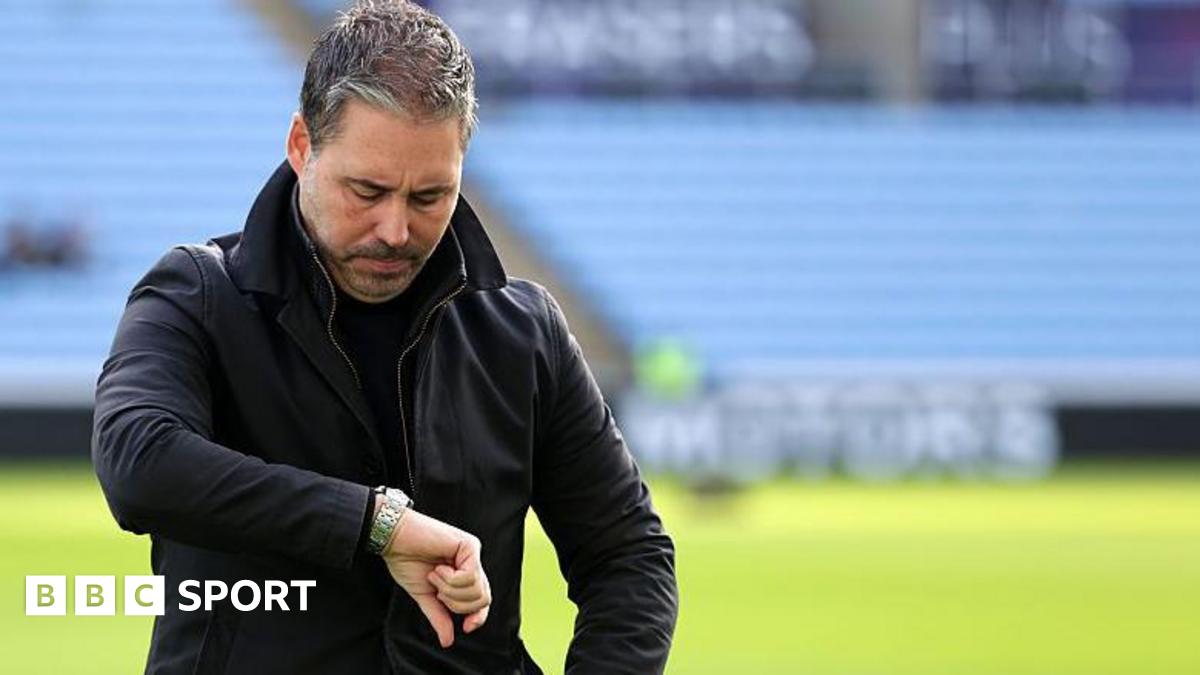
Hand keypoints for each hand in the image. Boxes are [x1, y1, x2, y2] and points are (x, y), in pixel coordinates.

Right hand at [377, 499, 491, 647]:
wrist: (394, 540)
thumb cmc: (406, 561)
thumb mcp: (425, 596)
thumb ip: (439, 616)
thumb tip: (448, 641)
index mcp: (464, 574)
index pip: (482, 602)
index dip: (478, 617)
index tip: (466, 628)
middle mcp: (472, 563)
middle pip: (483, 599)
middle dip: (457, 603)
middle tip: (437, 591)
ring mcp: (472, 553)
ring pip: (476, 590)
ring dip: (450, 590)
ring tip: (435, 576)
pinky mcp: (470, 545)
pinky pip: (470, 576)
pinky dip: (450, 579)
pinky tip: (438, 568)